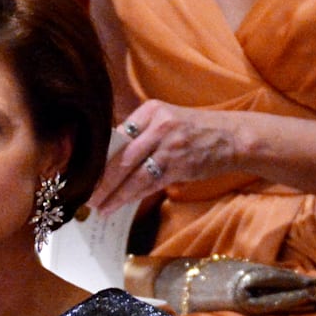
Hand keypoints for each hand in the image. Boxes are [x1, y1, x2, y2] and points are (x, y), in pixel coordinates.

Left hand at [88, 100, 240, 213]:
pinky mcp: (179, 166)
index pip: (117, 134)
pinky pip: (149, 185)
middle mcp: (159, 125)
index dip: (98, 155)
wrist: (233, 137)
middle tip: (84, 194)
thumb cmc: (196, 130)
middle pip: (121, 156)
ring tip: (99, 206)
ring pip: (133, 174)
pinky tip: (119, 204)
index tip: (82, 170)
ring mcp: (170, 146)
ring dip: (113, 193)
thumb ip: (142, 132)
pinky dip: (131, 196)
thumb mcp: (168, 119)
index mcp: (152, 109)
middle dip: (101, 179)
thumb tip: (111, 154)